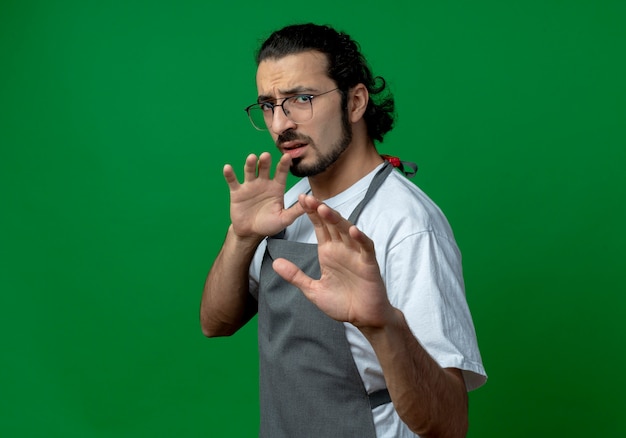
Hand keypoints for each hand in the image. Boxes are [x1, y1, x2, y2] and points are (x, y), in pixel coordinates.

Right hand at [224, 152, 303, 239]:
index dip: (284, 165)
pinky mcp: (237, 192)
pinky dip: (230, 174)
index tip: (287, 157)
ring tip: (251, 158)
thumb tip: (311, 201)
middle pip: (264, 168)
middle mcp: (263, 183)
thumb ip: (296, 210)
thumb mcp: (285, 219)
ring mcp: (250, 186)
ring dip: (250, 164)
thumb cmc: (269, 224)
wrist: (251, 232)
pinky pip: (233, 181)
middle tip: (266, 156)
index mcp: (276, 187)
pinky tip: (228, 168)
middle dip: (265, 161)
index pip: (281, 173)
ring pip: (250, 171)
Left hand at [272, 194, 395, 328]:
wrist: (364, 318)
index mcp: (328, 252)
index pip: (319, 227)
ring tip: (324, 209)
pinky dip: (360, 238)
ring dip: (336, 219)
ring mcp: (356, 255)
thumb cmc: (342, 303)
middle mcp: (342, 249)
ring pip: (347, 231)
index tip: (299, 199)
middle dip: (319, 210)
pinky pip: (365, 248)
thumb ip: (296, 276)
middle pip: (331, 224)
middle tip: (306, 197)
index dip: (310, 213)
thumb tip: (275, 263)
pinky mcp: (369, 264)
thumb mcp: (312, 290)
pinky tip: (352, 230)